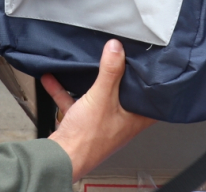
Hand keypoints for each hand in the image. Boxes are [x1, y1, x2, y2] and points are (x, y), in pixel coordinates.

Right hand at [45, 40, 153, 181]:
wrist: (61, 157)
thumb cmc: (88, 139)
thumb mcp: (102, 97)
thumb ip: (110, 71)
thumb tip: (117, 49)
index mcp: (133, 119)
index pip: (150, 101)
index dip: (151, 85)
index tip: (150, 68)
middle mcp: (119, 122)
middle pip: (122, 96)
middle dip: (118, 78)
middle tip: (118, 61)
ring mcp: (100, 124)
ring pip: (97, 98)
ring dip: (88, 82)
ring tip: (85, 66)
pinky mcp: (81, 125)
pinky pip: (74, 103)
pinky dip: (64, 91)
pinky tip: (53, 78)